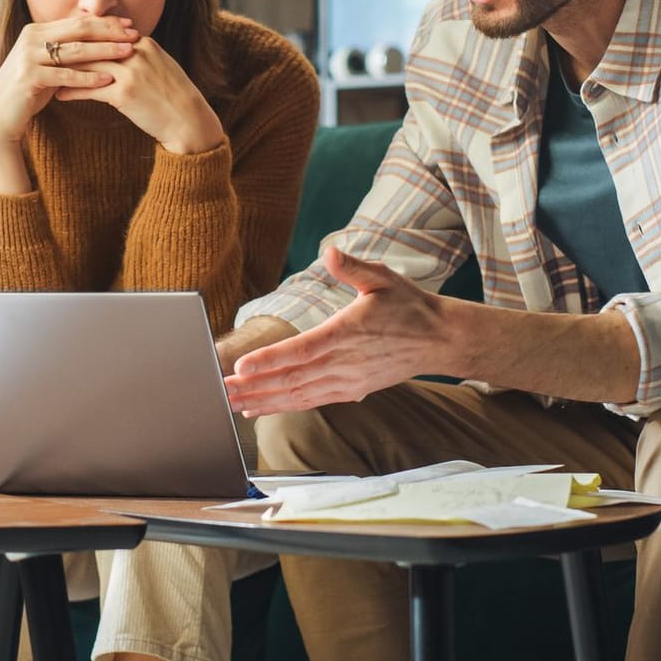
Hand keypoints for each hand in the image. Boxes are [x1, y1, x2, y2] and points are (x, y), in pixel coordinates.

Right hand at [0, 15, 137, 155]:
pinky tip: (109, 79)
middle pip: (78, 30)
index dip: (105, 22)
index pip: (77, 22)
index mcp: (37, 31)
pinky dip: (88, 77)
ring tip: (128, 52)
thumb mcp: (47, 65)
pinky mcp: (29, 77)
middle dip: (109, 32)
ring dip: (104, 50)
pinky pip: (65, 75)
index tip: (129, 25)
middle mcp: (31, 38)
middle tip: (134, 35)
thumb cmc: (28, 91)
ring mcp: (28, 56)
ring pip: (75, 51)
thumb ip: (66, 51)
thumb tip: (97, 39)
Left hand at [55, 35, 222, 154]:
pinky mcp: (125, 94)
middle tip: (45, 56)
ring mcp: (131, 72)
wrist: (188, 120)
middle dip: (67, 51)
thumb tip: (114, 50)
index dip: (80, 38)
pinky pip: (89, 89)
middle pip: (92, 46)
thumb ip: (137, 55)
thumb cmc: (172, 96)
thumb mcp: (158, 66)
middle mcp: (136, 53)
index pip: (104, 34)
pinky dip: (71, 91)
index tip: (61, 43)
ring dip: (64, 71)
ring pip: (88, 65)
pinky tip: (58, 95)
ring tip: (47, 76)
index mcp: (143, 43)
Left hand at [224, 247, 454, 414]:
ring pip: (298, 395)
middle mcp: (345, 362)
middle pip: (292, 378)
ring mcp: (348, 381)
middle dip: (253, 386)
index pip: (302, 349)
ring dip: (263, 400)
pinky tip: (261, 407)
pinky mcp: (351, 391)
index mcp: (348, 332)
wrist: (439, 340)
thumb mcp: (384, 278)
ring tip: (231, 403)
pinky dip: (284, 406)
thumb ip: (353, 267)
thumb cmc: (409, 306)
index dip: (270, 359)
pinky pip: (312, 401)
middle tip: (220, 390)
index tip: (241, 366)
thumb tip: (331, 252)